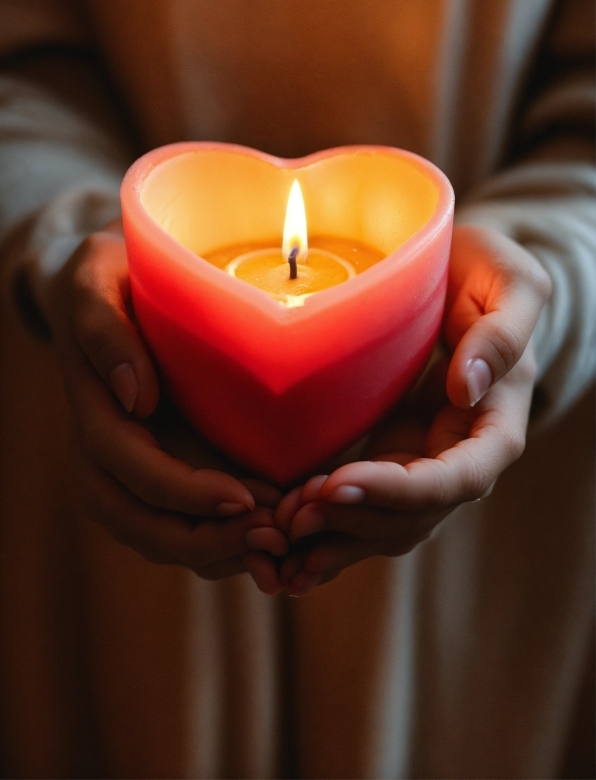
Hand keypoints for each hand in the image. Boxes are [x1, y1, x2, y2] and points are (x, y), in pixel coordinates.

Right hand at [26, 222, 287, 587]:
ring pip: (168, 538)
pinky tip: (278, 539)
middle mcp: (110, 457)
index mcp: (95, 414)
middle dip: (207, 542)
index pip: (130, 469)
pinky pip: (191, 525)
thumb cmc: (109, 279)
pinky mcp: (168, 474)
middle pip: (145, 523)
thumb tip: (133, 395)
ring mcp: (137, 472)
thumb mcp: (96, 279)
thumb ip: (105, 330)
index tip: (239, 499)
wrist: (113, 294)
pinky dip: (229, 542)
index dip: (181, 492)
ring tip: (283, 549)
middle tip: (274, 540)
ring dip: (223, 552)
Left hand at [274, 225, 551, 595]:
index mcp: (495, 426)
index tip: (338, 483)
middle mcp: (458, 458)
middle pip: (412, 516)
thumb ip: (503, 334)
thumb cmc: (487, 274)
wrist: (454, 278)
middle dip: (352, 522)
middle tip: (290, 514)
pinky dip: (324, 526)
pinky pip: (359, 506)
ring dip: (332, 537)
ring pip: (382, 524)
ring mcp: (419, 463)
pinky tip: (280, 533)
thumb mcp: (511, 284)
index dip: (397, 492)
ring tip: (277, 531)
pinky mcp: (386, 459)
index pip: (456, 480)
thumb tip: (467, 390)